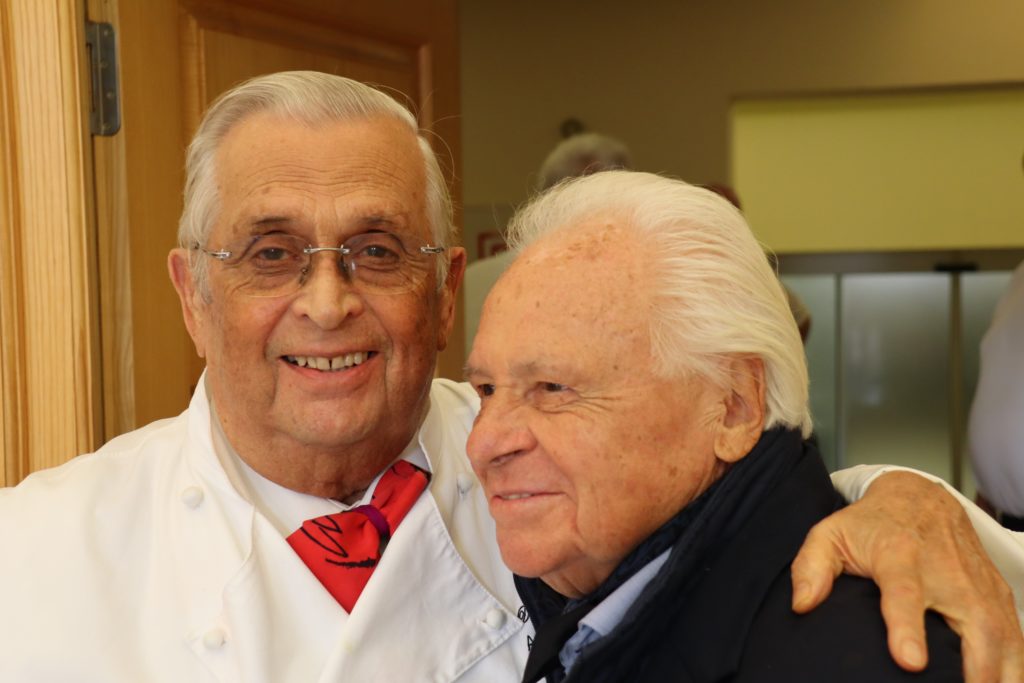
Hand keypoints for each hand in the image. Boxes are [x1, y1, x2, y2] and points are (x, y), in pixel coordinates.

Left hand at [790, 470, 1023, 682]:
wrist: (919, 497)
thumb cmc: (871, 523)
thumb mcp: (830, 534)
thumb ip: (811, 567)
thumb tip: (802, 605)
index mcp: (900, 556)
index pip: (906, 595)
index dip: (908, 629)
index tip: (910, 662)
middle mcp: (947, 571)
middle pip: (974, 625)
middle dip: (977, 670)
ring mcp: (979, 585)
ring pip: (1004, 636)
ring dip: (1002, 675)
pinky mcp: (998, 594)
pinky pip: (1016, 637)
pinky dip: (1015, 666)